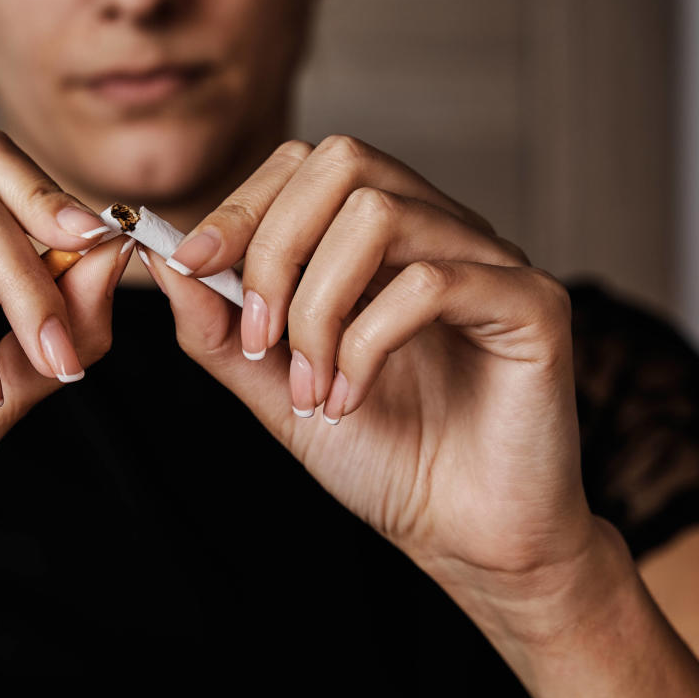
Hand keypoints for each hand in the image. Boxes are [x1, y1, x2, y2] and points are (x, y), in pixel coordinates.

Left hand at [143, 136, 596, 627]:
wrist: (462, 536)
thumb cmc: (381, 458)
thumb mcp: (274, 390)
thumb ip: (222, 328)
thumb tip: (166, 262)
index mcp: (381, 242)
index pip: (306, 165)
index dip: (240, 207)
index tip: (193, 268)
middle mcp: (438, 232)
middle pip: (343, 161)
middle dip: (274, 249)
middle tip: (262, 341)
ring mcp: (488, 261)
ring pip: (379, 215)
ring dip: (318, 309)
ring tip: (311, 389)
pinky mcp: (532, 304)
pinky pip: (433, 281)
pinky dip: (367, 344)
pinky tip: (352, 400)